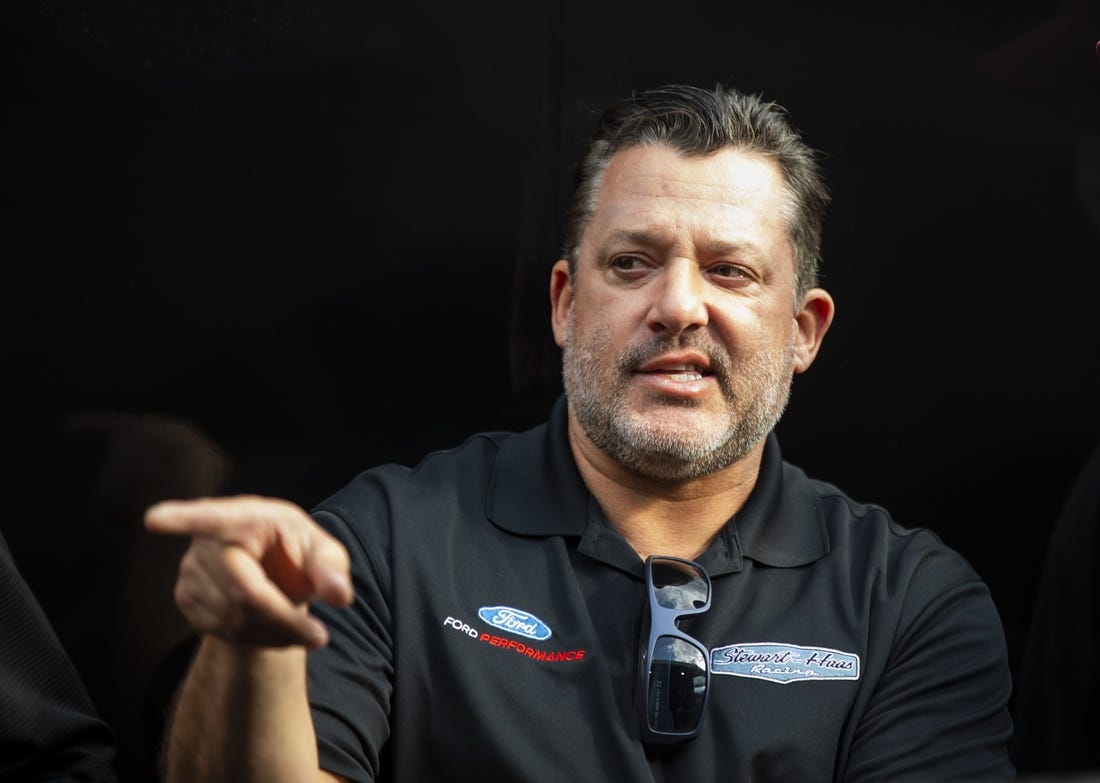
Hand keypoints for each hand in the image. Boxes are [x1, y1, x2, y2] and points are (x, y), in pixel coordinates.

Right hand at [144, 495, 352, 647]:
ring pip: (234, 618)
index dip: (182, 518)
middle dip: (284, 620)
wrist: (269, 574)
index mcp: (244, 517)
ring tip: (302, 631)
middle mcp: (208, 541)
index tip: (155, 518)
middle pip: (243, 592)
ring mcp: (191, 570)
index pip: (211, 517)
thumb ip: (332, 567)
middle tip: (321, 637)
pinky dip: (258, 639)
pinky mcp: (185, 598)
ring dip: (275, 634)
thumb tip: (339, 594)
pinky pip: (223, 631)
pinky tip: (275, 630)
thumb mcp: (322, 552)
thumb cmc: (296, 553)